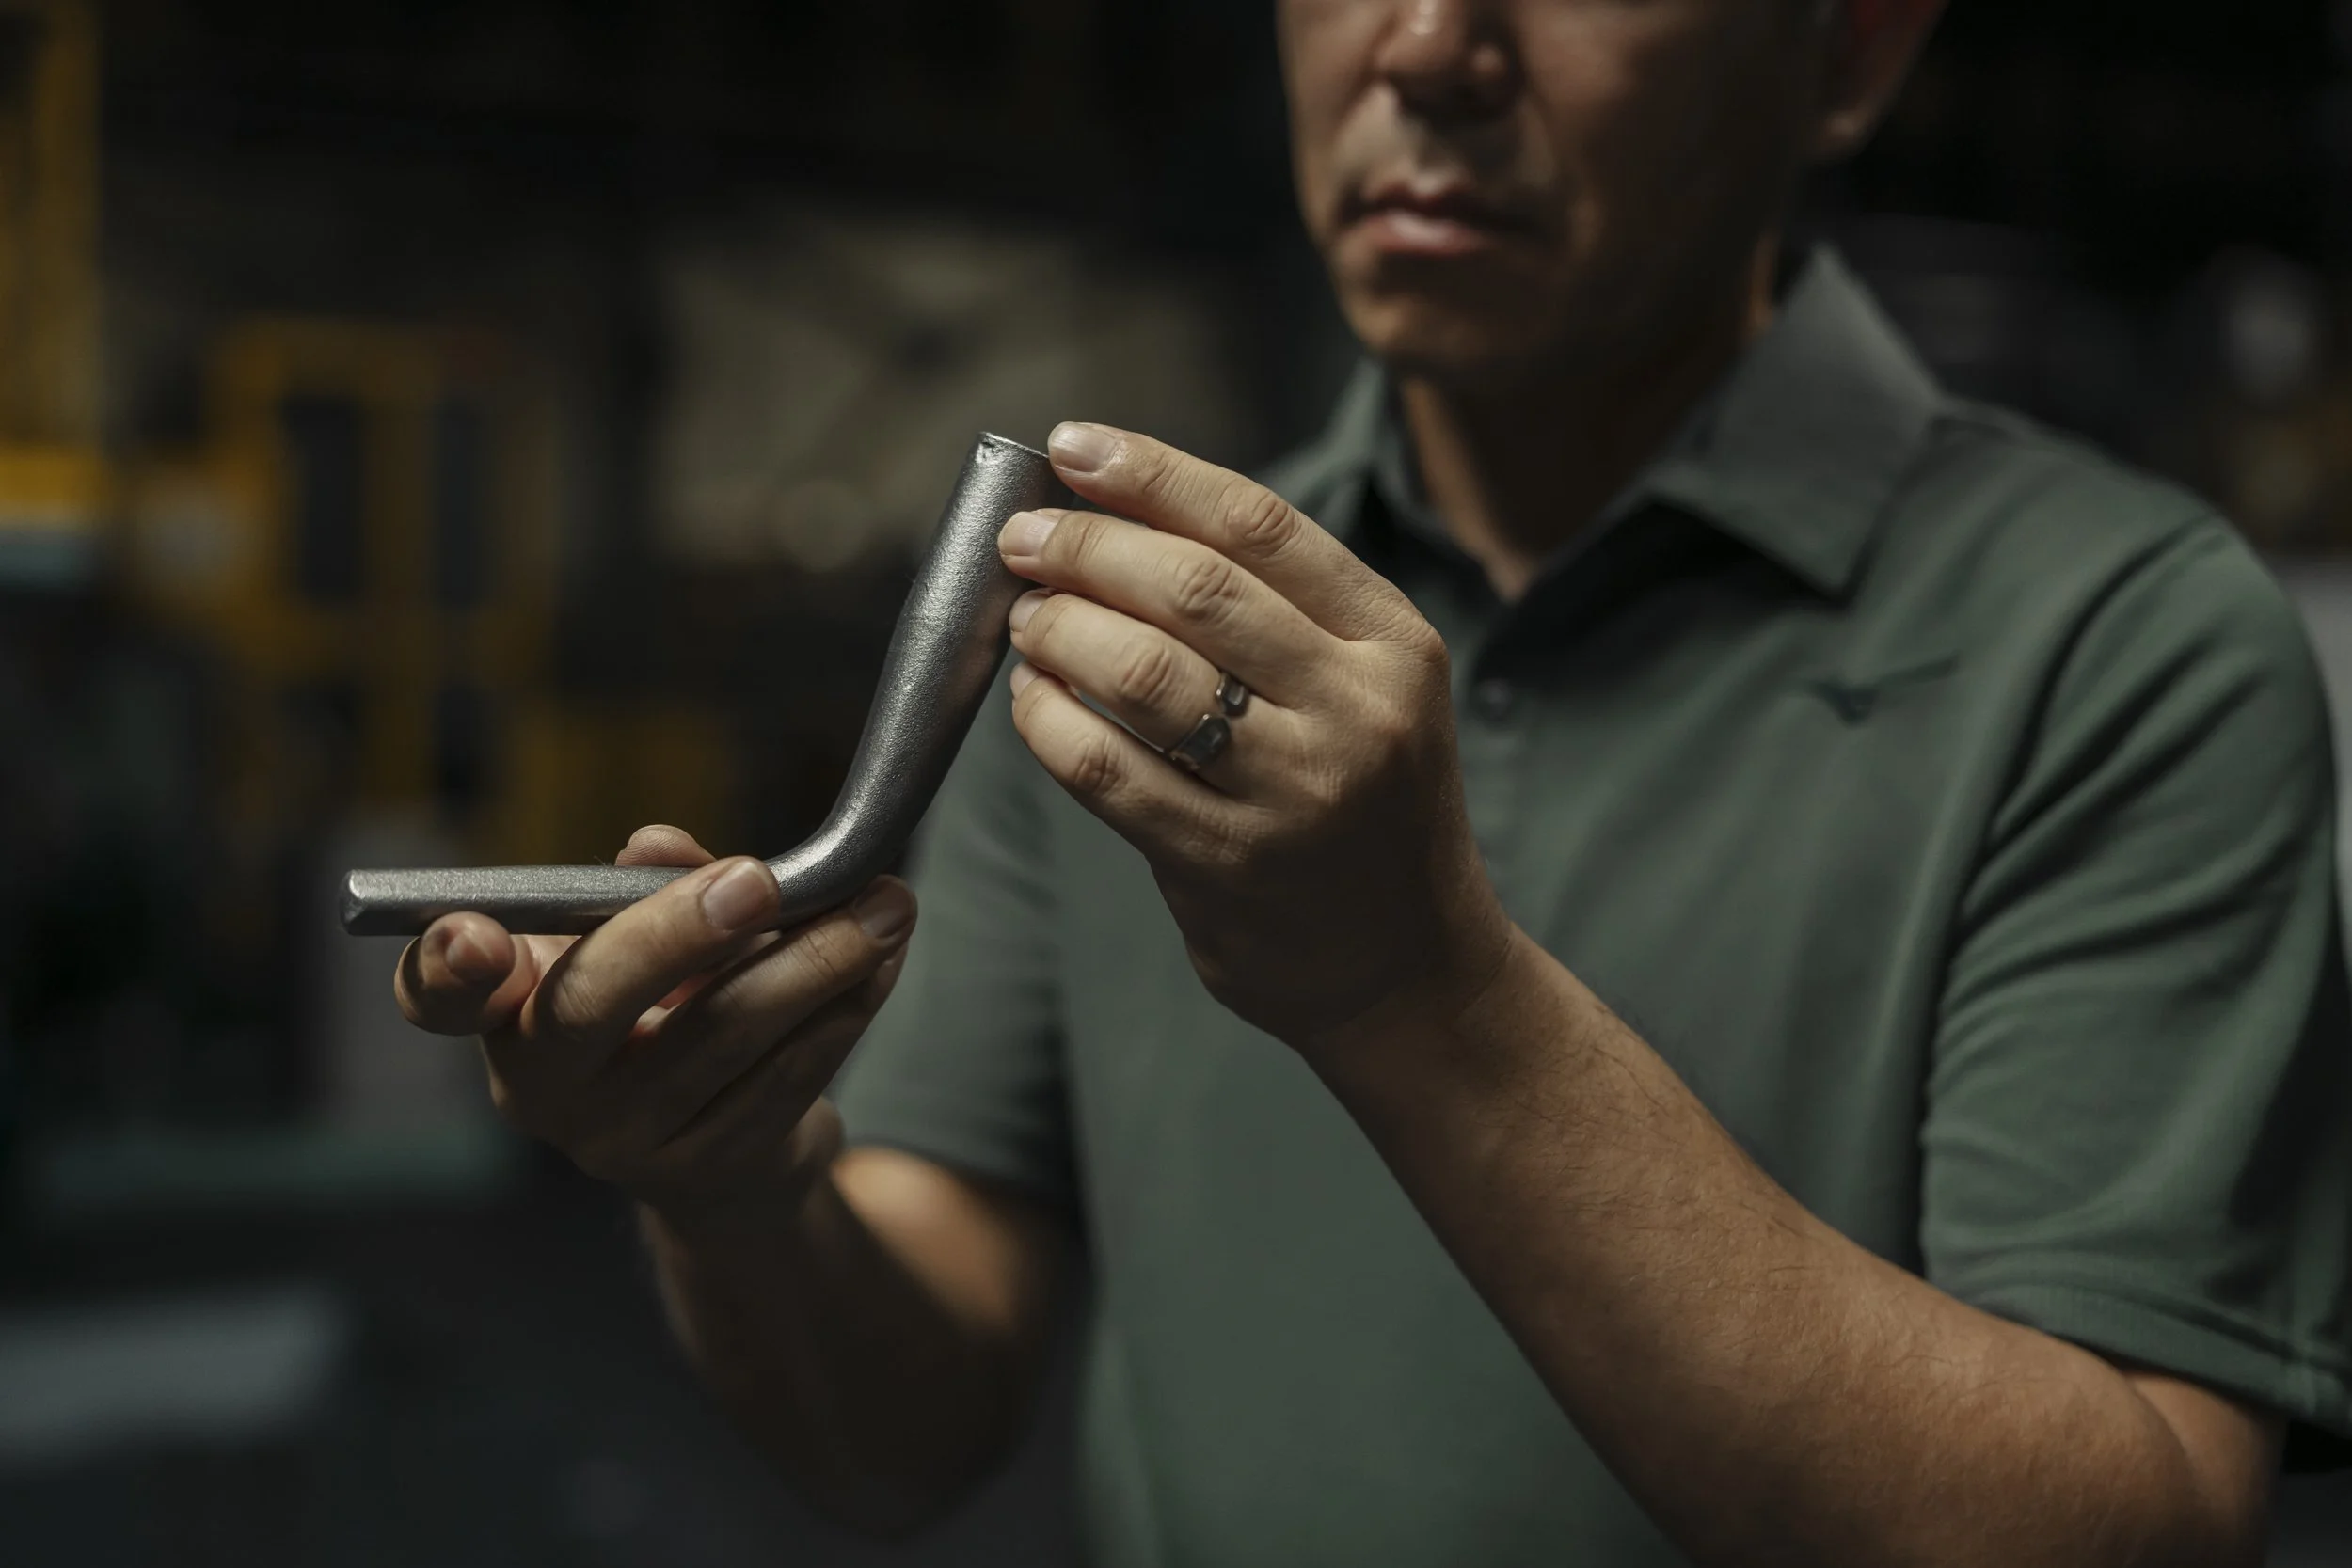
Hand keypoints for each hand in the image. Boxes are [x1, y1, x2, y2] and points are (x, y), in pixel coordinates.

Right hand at [393, 824, 916, 1228]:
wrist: (725, 1154)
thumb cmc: (668, 1013)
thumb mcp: (649, 941)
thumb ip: (656, 886)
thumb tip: (659, 846)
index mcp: (503, 1014)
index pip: (438, 994)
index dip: (445, 966)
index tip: (478, 935)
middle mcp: (543, 1089)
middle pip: (593, 1003)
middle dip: (680, 930)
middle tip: (764, 879)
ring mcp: (621, 1143)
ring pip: (721, 1036)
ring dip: (817, 961)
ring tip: (885, 905)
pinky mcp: (708, 1171)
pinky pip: (785, 1077)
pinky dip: (844, 1009)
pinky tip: (884, 961)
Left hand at [998, 422, 1512, 1047]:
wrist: (1409, 968)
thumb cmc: (1364, 803)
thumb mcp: (1363, 688)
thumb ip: (1269, 608)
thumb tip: (1111, 511)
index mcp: (1394, 644)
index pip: (1257, 524)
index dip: (1151, 473)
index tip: (1072, 447)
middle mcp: (1357, 711)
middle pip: (1192, 588)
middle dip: (1086, 547)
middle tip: (1025, 541)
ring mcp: (1294, 793)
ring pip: (1141, 674)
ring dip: (1059, 629)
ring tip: (1026, 619)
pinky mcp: (1226, 864)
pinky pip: (1105, 769)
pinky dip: (1047, 720)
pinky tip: (1032, 699)